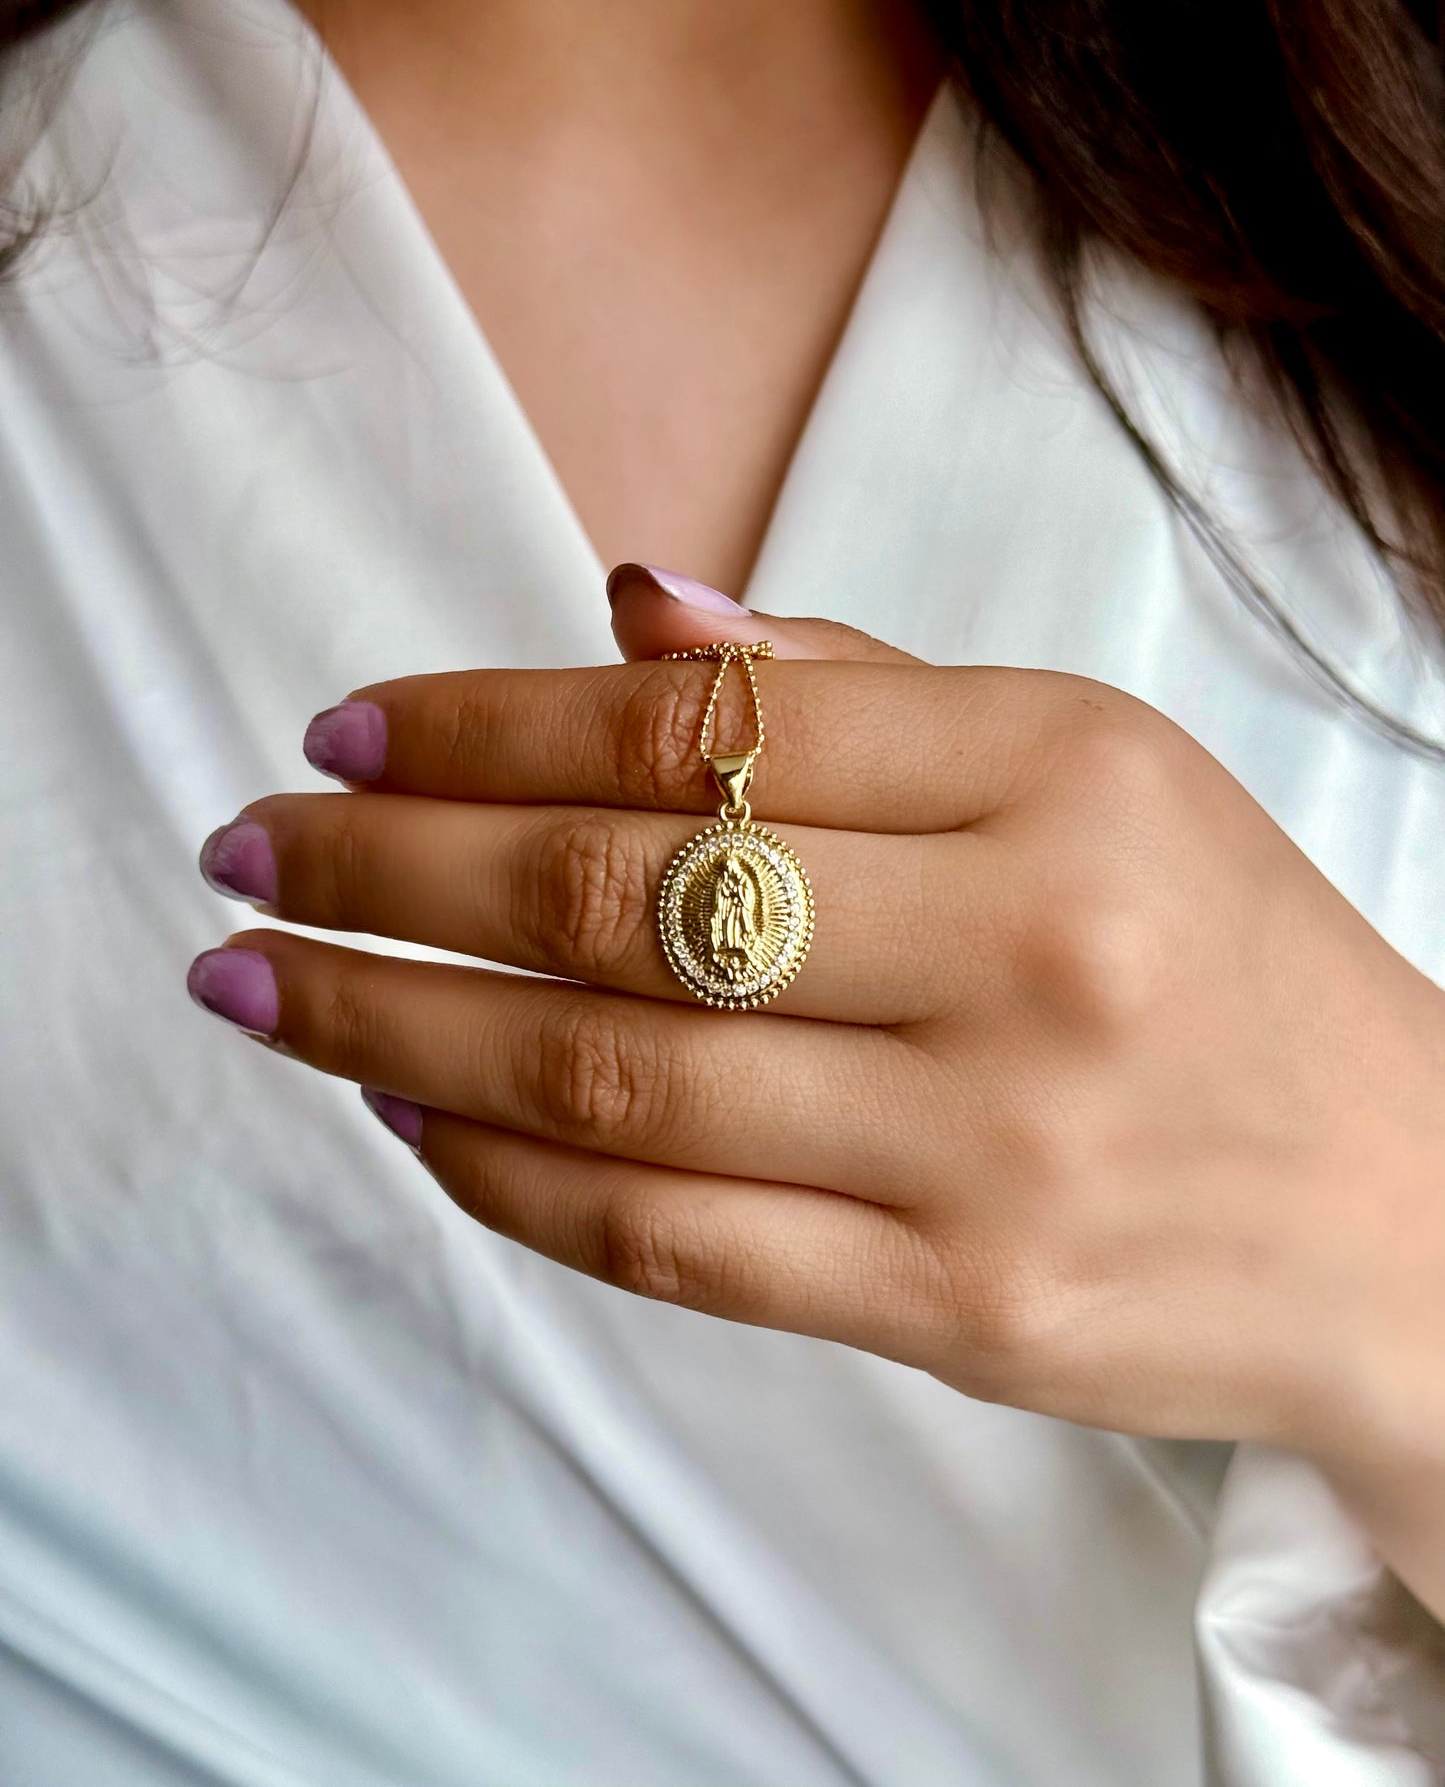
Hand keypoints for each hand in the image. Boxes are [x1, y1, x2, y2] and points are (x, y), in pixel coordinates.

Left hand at [189, 566, 1444, 1515]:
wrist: (1400, 1214)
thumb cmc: (1227, 963)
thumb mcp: (1100, 769)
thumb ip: (868, 687)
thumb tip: (635, 605)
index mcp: (1067, 774)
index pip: (710, 726)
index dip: (490, 721)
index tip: (348, 728)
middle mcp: (1030, 955)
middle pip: (629, 899)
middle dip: (392, 873)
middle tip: (249, 851)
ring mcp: (992, 1152)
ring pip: (622, 1081)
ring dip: (404, 1032)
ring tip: (275, 990)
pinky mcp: (962, 1311)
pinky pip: (680, 1242)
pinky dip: (518, 1183)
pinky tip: (417, 1120)